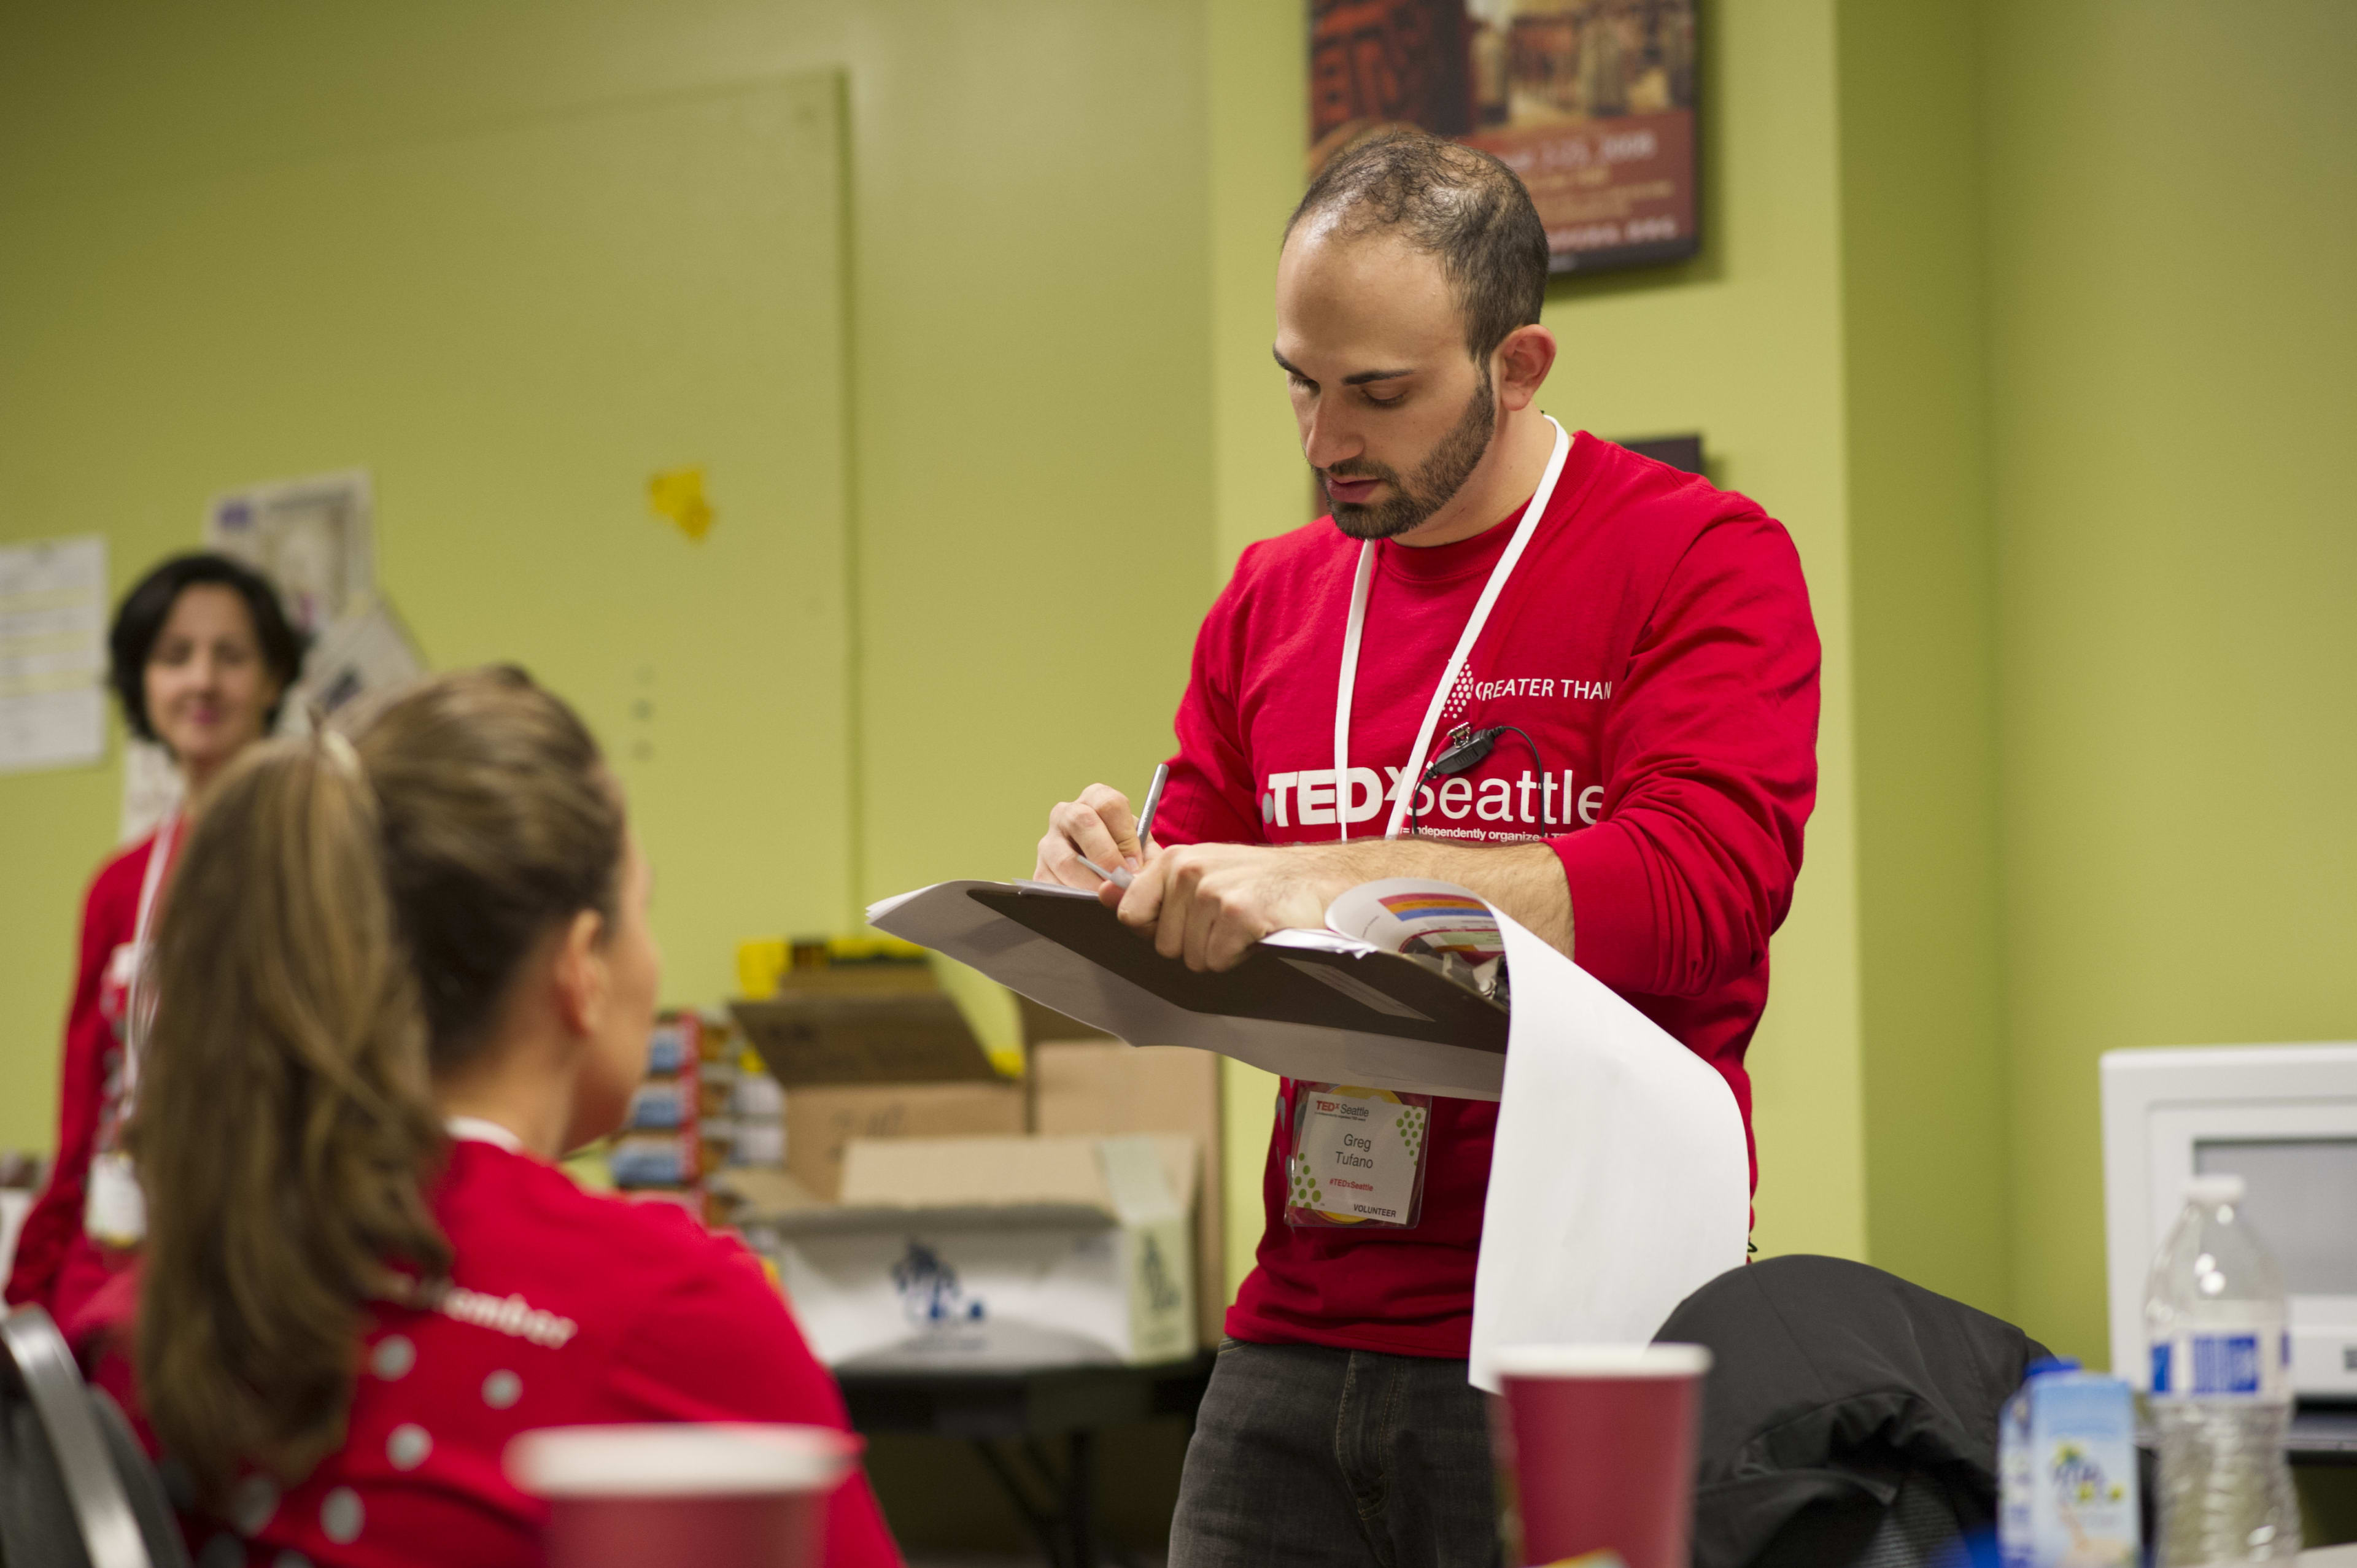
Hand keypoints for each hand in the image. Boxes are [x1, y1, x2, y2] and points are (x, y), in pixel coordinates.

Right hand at [1035, 783, 1148, 890]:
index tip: (1134, 864)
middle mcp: (1067, 813)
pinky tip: (1087, 905)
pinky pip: (1051, 885)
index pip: (1109, 804)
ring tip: (1106, 898)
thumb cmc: (1126, 856)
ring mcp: (1049, 841)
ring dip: (1089, 882)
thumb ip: (1148, 858)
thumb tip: (1135, 875)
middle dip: (1105, 856)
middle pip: (1082, 821)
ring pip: (1064, 858)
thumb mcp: (1142, 849)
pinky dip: (1071, 898)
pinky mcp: (1039, 871)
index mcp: (1096, 799)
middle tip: (1119, 881)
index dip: (1125, 835)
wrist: (1104, 875)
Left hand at [1115, 842, 1346, 972]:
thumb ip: (1151, 888)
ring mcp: (1213, 892)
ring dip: (1219, 953)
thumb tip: (1103, 895)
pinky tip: (1256, 933)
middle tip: (1225, 923)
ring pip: (1191, 958)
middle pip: (1162, 946)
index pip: (1130, 915)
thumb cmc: (1256, 882)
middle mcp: (1188, 870)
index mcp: (1173, 860)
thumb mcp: (1201, 873)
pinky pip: (1218, 960)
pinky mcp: (1238, 914)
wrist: (1317, 880)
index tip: (1185, 924)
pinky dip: (1239, 956)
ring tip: (1242, 926)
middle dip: (1194, 946)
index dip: (1155, 931)